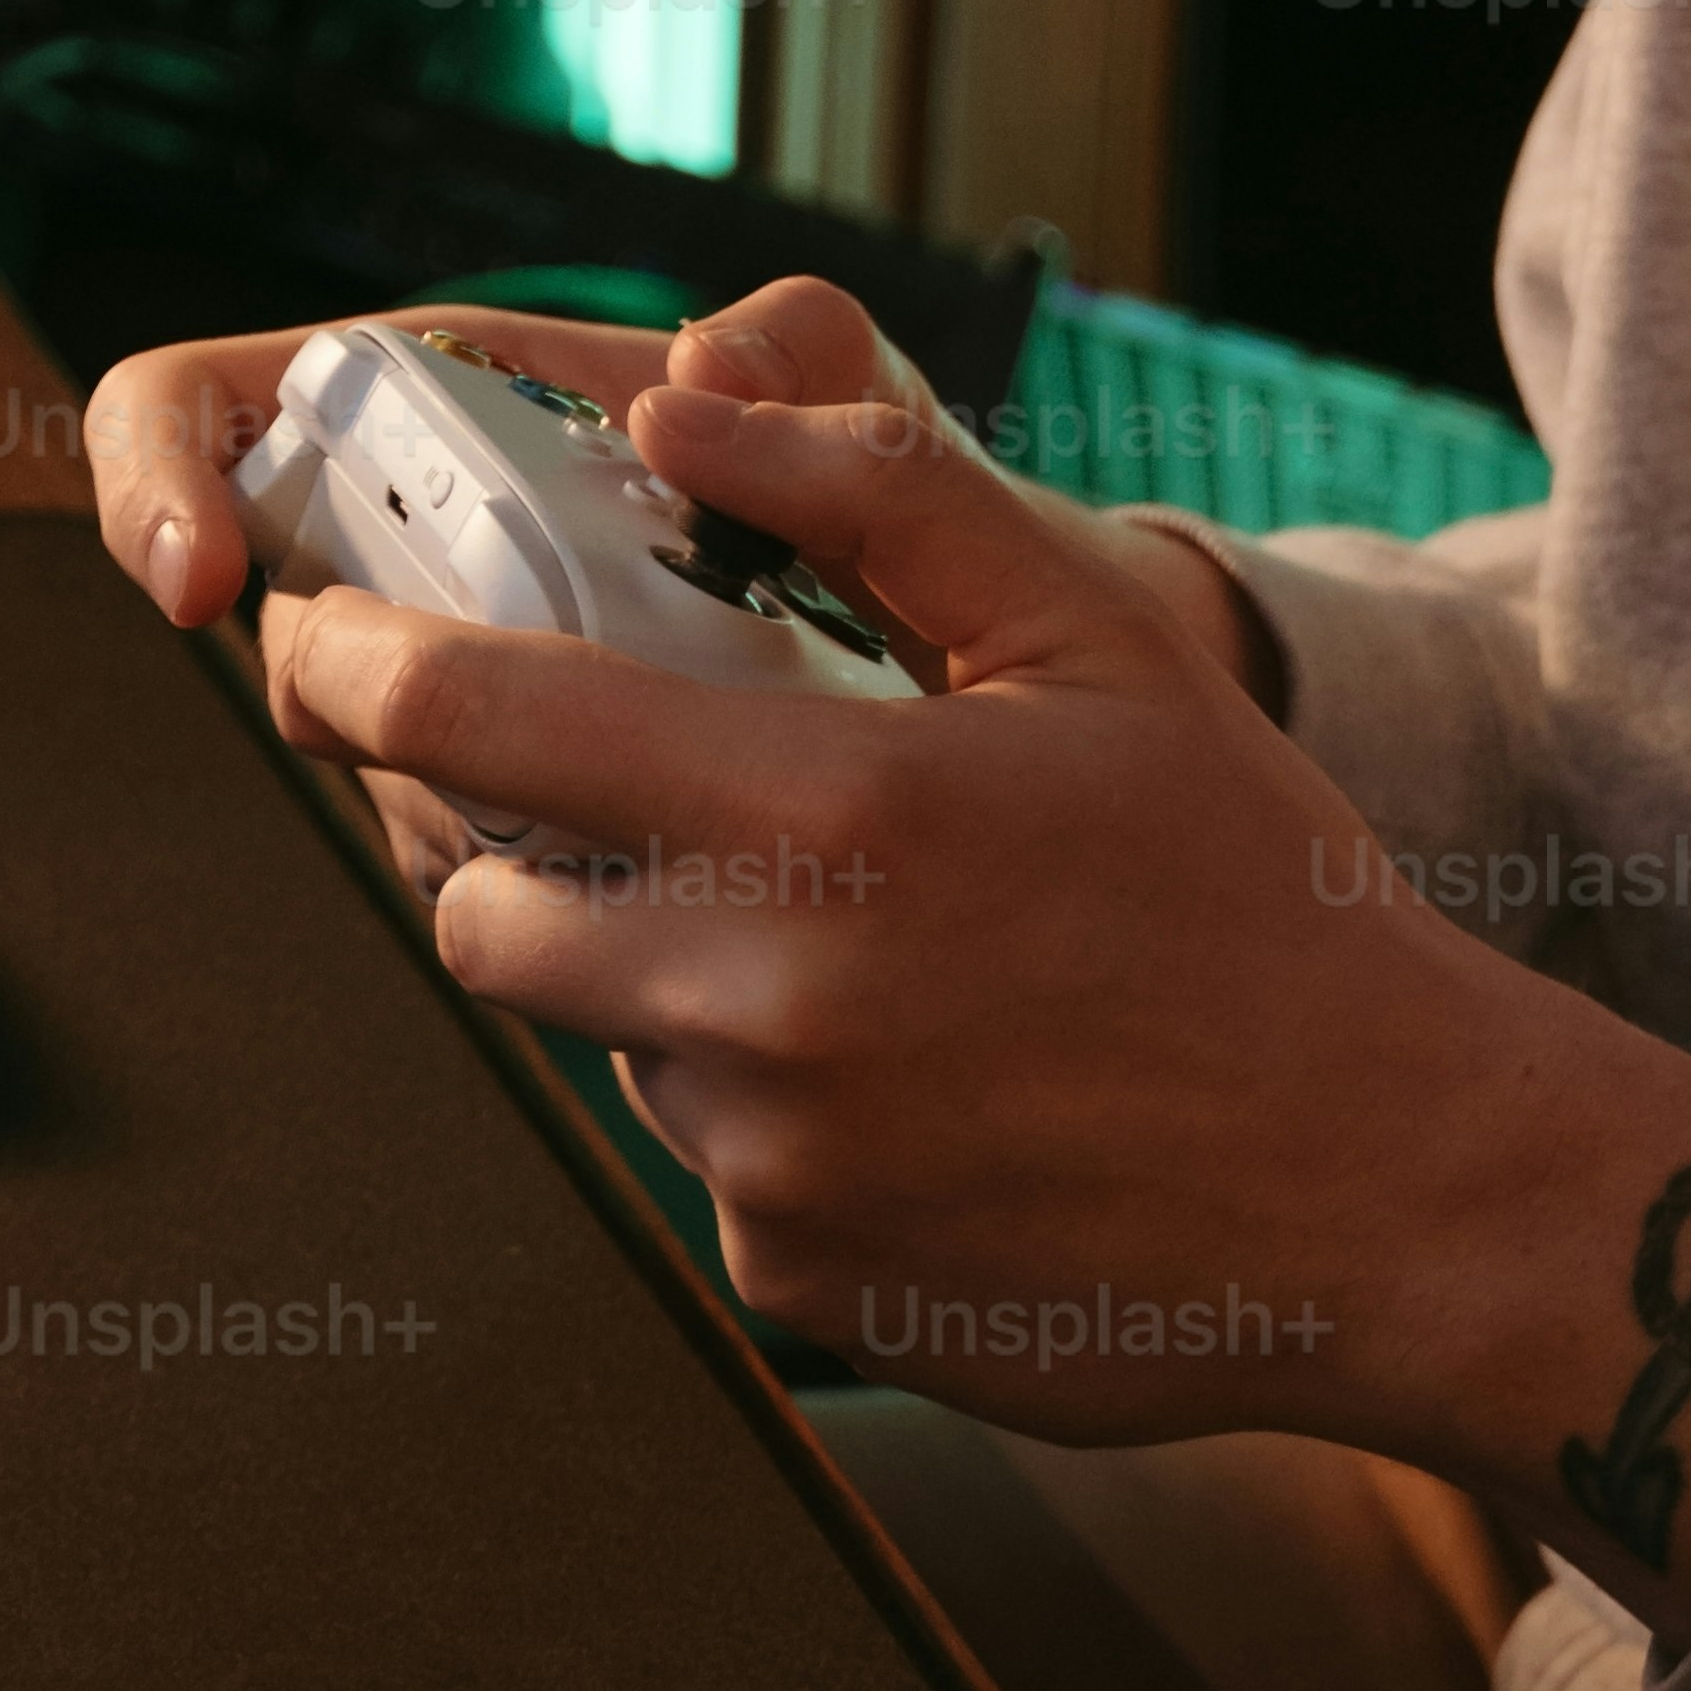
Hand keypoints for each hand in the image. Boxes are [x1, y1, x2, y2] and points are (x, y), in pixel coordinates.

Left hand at [266, 356, 1690, 1628]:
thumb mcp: (1103, 636)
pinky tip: (922, 1059)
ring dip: (662, 967)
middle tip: (593, 780)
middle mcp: (765, 1003)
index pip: (486, 727)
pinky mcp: (802, 1286)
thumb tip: (684, 404)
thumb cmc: (1253, 878)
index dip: (356, 671)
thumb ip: (883, 493)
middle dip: (493, 840)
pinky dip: (767, 1094)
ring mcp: (771, 1167)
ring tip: (852, 923)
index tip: (301, 636)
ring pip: (608, 1037)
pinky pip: (710, 1164)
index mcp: (829, 813)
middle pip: (483, 913)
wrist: (1389, 1181)